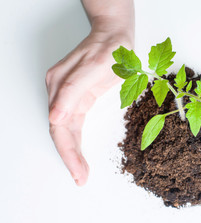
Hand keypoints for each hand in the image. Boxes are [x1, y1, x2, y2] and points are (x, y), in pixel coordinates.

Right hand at [46, 19, 132, 185]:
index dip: (68, 152)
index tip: (78, 172)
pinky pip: (74, 124)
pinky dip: (77, 142)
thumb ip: (73, 90)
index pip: (59, 126)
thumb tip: (54, 116)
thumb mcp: (95, 67)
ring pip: (67, 131)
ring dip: (73, 153)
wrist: (115, 36)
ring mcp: (69, 95)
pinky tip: (81, 155)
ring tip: (81, 173)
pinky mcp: (79, 97)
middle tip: (80, 178)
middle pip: (61, 132)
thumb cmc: (108, 48)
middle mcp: (60, 92)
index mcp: (60, 86)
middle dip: (70, 157)